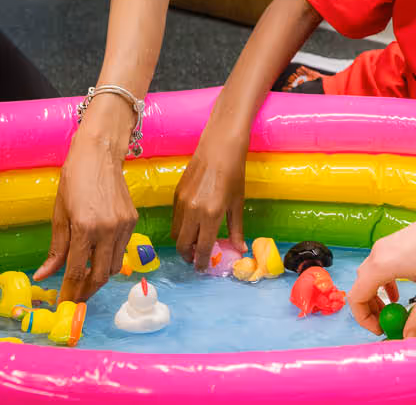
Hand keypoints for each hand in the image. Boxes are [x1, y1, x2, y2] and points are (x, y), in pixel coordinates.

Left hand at [33, 114, 138, 302]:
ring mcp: (124, 226)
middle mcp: (108, 230)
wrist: (100, 154)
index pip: (77, 271)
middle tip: (73, 298)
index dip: (68, 291)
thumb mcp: (59, 214)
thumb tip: (43, 276)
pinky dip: (109, 259)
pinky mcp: (133, 221)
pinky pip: (122, 250)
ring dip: (99, 277)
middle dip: (86, 291)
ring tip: (84, 281)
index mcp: (86, 228)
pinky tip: (97, 258)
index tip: (61, 303)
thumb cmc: (74, 179)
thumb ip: (56, 248)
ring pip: (114, 266)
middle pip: (100, 275)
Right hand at [171, 114, 248, 270]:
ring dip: (184, 242)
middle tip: (197, 259)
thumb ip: (236, 229)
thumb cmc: (234, 173)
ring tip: (195, 243)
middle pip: (182, 245)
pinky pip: (175, 219)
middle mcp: (193, 211)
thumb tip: (240, 250)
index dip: (201, 262)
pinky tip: (193, 225)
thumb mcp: (237, 203)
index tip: (203, 268)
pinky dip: (182, 227)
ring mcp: (182, 203)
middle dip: (189, 256)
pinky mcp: (176, 194)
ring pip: (176, 233)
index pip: (201, 248)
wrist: (220, 147)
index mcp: (211, 215)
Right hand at [349, 182, 415, 337]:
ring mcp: (384, 247)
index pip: (356, 298)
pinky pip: (379, 267)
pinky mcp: (393, 243)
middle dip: (370, 310)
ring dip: (377, 297)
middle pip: (360, 288)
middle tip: (387, 324)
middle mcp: (377, 254)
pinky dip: (384, 284)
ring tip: (393, 312)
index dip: (364, 319)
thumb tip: (410, 337)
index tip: (381, 330)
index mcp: (381, 265)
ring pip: (369, 278)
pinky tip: (398, 293)